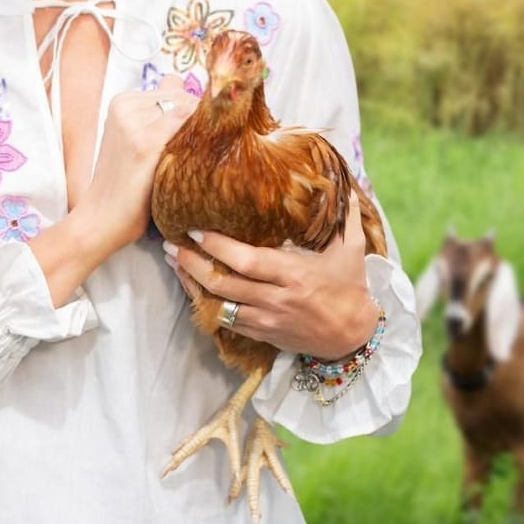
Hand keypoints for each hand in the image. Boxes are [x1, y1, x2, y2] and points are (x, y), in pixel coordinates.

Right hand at [72, 73, 198, 260]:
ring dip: (202, 133)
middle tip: (199, 153)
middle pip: (186, 99)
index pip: (176, 91)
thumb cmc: (123, 184)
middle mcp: (126, 105)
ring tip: (193, 162)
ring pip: (190, 112)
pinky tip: (197, 162)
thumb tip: (182, 81)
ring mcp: (134, 122)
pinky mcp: (145, 143)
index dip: (195, 113)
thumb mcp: (134, 139)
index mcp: (121, 101)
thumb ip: (157, 110)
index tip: (200, 136)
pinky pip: (188, 127)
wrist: (101, 218)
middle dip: (201, 122)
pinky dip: (201, 140)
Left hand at [163, 197, 380, 359]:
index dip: (218, 246)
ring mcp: (265, 320)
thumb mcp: (350, 251)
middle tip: (171, 244)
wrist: (352, 336)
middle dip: (192, 263)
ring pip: (218, 303)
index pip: (247, 261)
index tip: (195, 230)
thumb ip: (345, 218)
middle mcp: (276, 299)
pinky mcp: (260, 334)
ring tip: (173, 261)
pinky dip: (204, 302)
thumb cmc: (349, 288)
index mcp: (295, 275)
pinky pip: (224, 320)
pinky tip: (190, 286)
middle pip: (224, 283)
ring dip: (191, 282)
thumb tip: (346, 186)